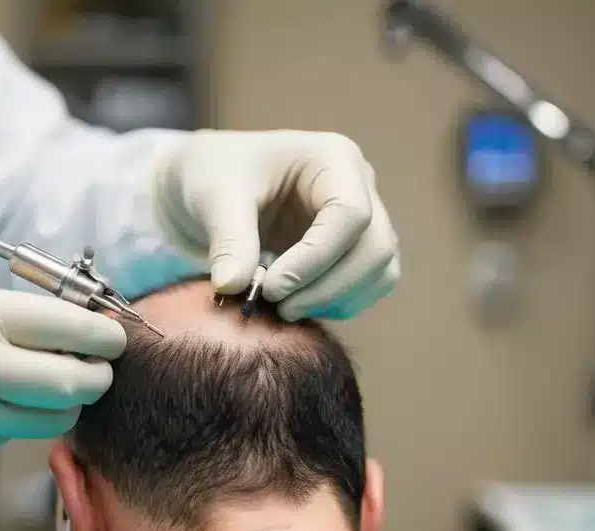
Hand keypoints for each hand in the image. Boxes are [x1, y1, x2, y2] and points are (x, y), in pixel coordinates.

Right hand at [0, 274, 125, 472]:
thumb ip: (4, 311)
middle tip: (97, 371)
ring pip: (40, 424)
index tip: (116, 338)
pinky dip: (0, 423)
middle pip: (70, 387)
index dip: (104, 336)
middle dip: (96, 379)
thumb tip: (74, 328)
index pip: (66, 330)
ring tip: (37, 386)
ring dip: (54, 407)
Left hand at [153, 129, 399, 320]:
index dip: (315, 259)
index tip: (269, 287)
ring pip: (380, 272)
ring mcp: (364, 219)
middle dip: (327, 287)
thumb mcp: (214, 196)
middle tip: (276, 306)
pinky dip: (336, 305)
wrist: (214, 184)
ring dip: (335, 301)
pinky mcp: (355, 250)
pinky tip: (294, 305)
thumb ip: (228, 240)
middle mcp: (359, 186)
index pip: (351, 214)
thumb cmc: (215, 173)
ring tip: (282, 308)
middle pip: (375, 248)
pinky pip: (367, 287)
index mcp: (333, 158)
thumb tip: (233, 288)